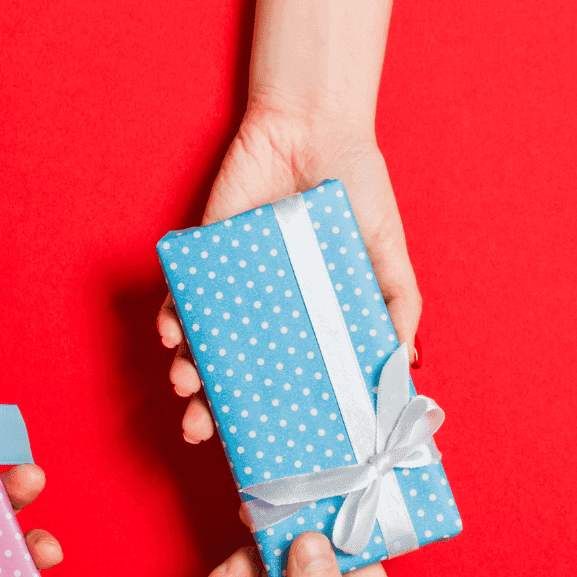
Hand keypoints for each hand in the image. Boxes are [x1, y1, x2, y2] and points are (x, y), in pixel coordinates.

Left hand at [157, 95, 420, 442]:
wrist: (314, 129)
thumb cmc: (356, 192)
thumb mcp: (388, 256)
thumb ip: (397, 308)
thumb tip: (406, 369)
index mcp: (307, 324)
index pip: (282, 381)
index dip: (268, 415)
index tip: (257, 447)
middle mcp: (265, 315)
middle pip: (232, 374)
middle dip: (210, 407)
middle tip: (199, 428)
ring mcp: (231, 290)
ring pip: (199, 344)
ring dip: (185, 370)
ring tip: (185, 383)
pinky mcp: (204, 259)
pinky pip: (179, 297)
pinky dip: (170, 318)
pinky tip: (171, 334)